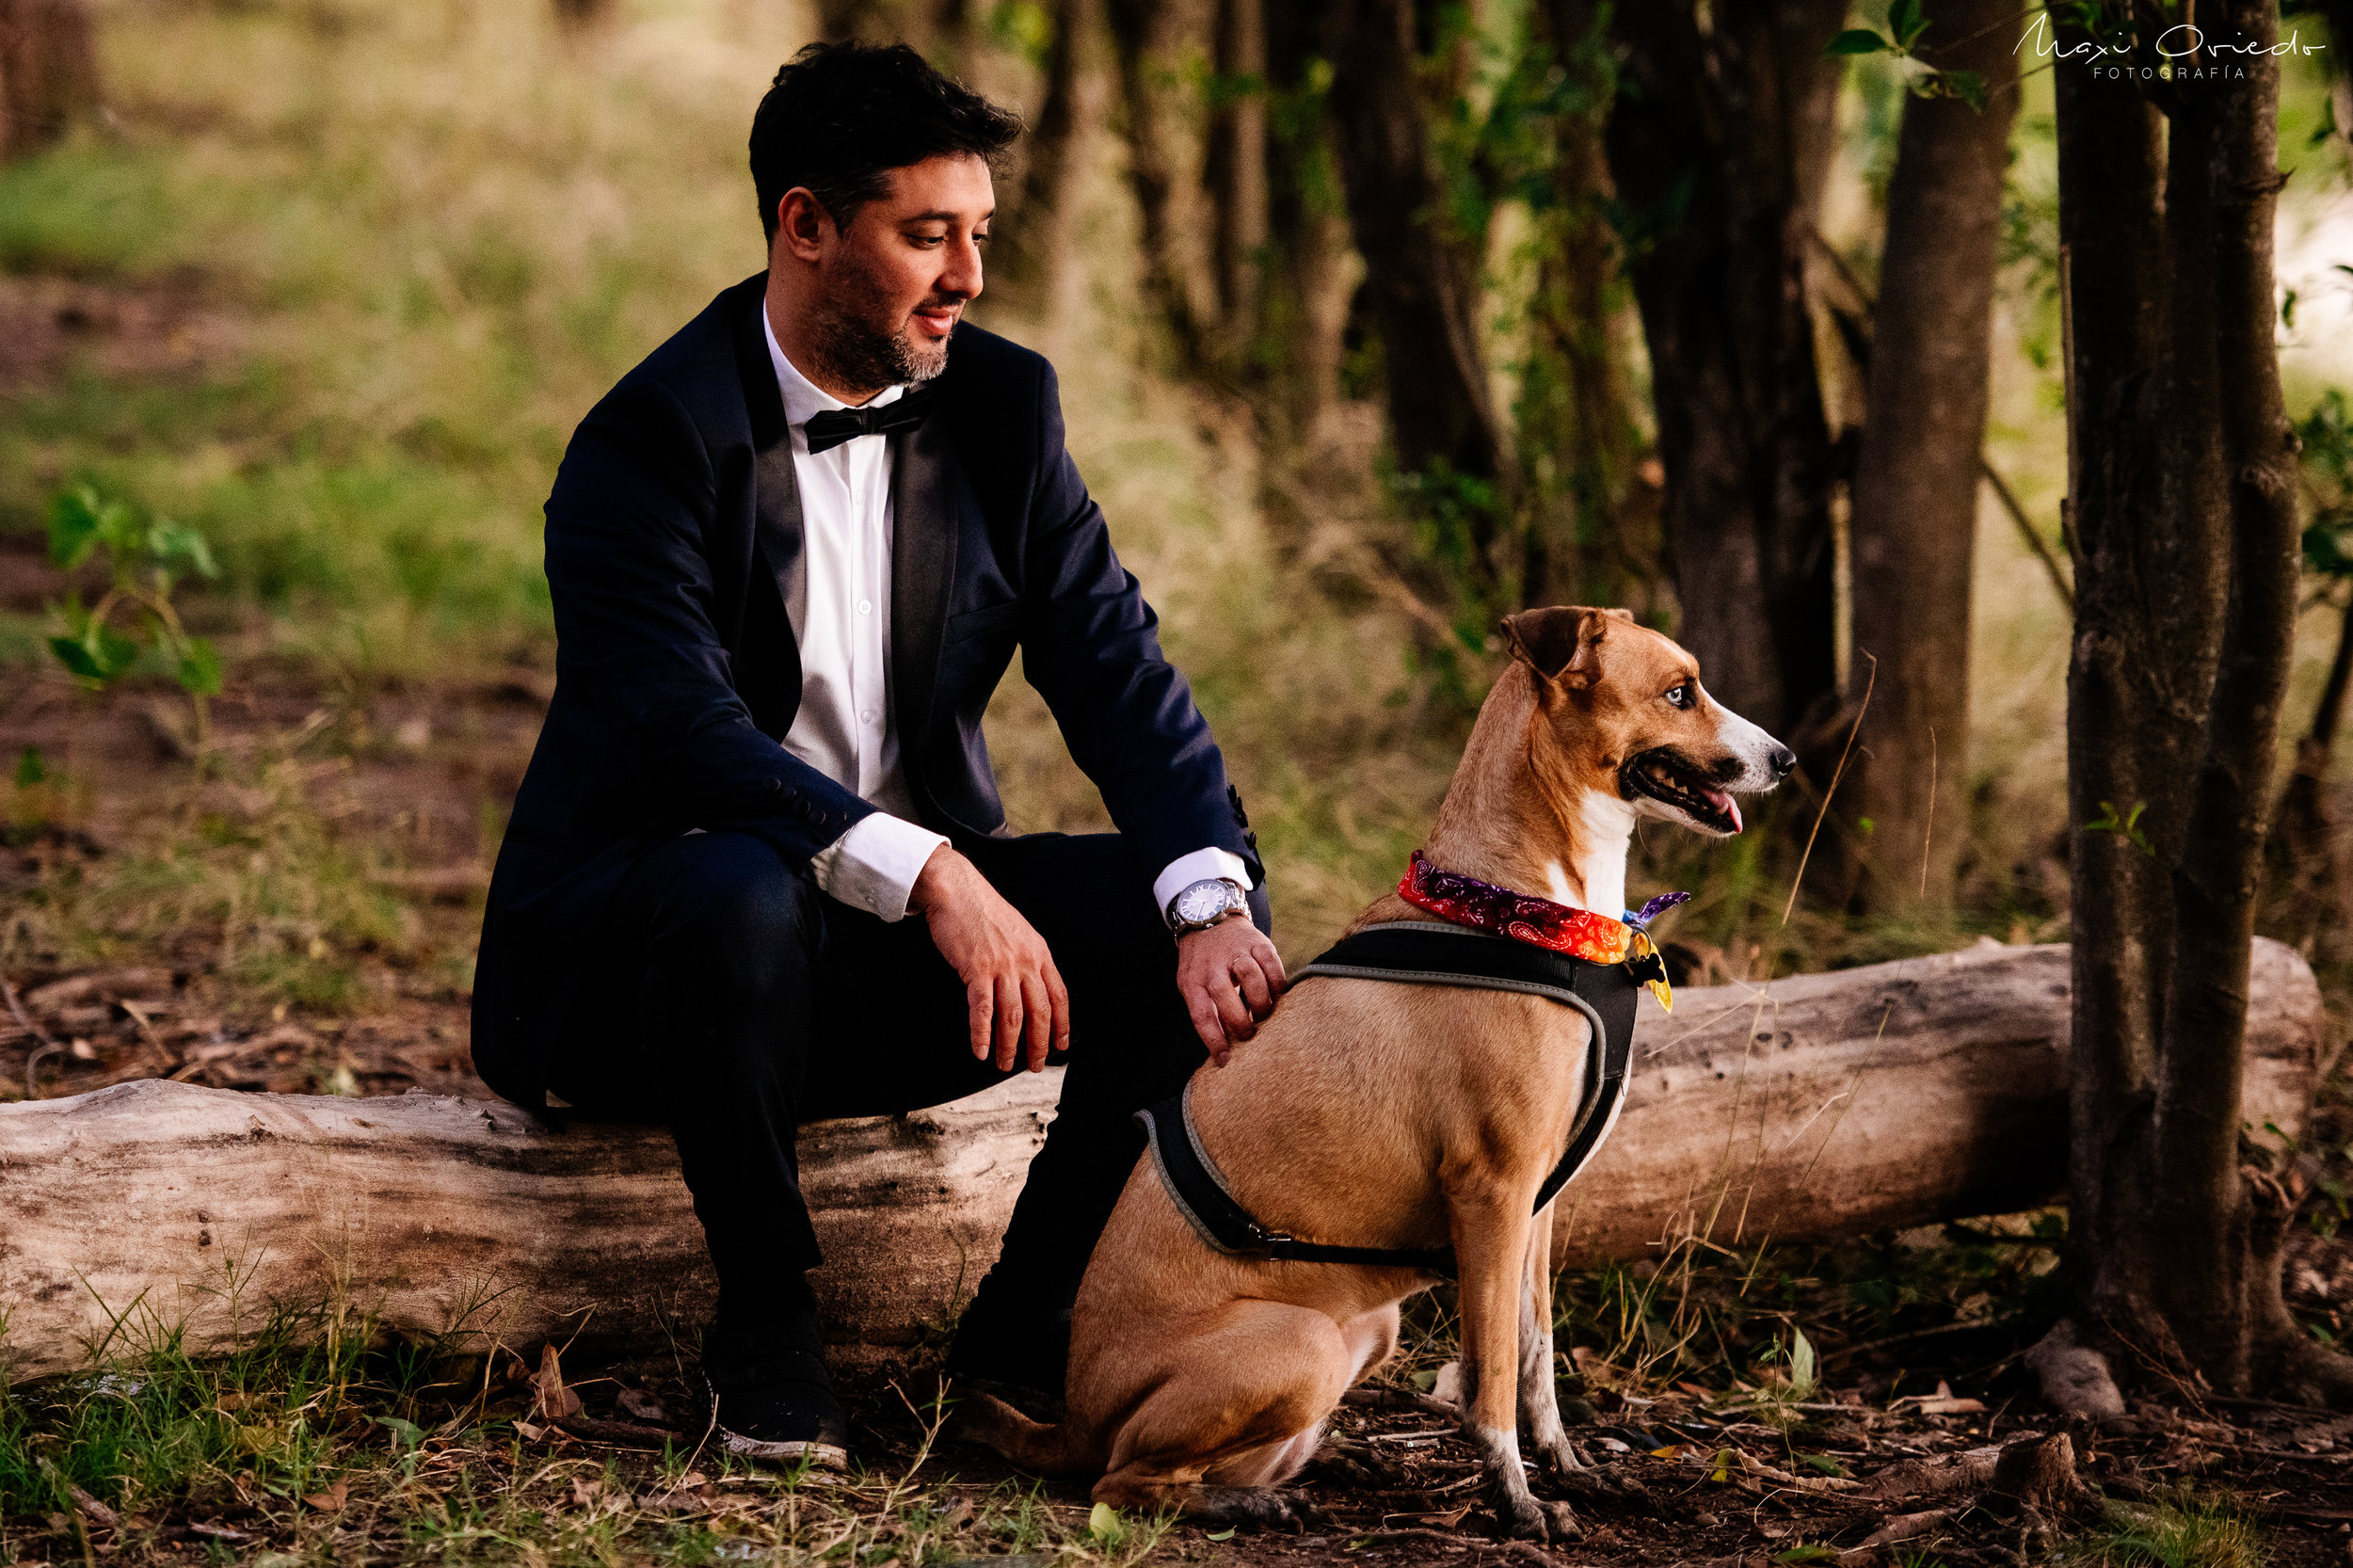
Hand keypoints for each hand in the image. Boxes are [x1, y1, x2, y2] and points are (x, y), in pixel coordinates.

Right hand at [909, 845, 1069, 1072]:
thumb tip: (1029, 985)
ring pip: (1012, 1016)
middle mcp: (1025, 961)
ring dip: (1009, 1046)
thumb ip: (1026, 957)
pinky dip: (982, 1034)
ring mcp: (1002, 965)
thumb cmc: (983, 911)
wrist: (957, 889)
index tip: (1061, 1046)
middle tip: (1033, 1066)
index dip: (1062, 1025)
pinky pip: (982, 1009)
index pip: (1059, 996)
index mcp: (1039, 952)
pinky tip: (980, 1051)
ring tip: (1004, 1065)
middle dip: (1038, 1044)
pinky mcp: (976, 969)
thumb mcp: (1018, 932)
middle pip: (1040, 1012)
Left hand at [1177, 914, 1286, 1066]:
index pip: (1201, 1015)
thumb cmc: (1203, 964)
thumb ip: (1209, 1012)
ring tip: (1265, 1014)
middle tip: (1250, 1035)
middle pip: (1223, 994)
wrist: (1210, 917)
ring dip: (1260, 1001)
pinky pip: (1271, 963)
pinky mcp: (1258, 942)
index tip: (1226, 1061)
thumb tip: (1226, 1051)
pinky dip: (1278, 983)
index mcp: (1192, 981)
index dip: (1214, 1041)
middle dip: (1240, 1020)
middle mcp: (1212, 965)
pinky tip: (1279, 996)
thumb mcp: (1194, 985)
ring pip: (1249, 975)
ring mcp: (1235, 951)